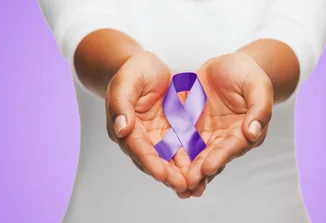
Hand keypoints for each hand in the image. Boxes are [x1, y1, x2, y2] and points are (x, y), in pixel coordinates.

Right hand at [105, 51, 194, 196]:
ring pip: (167, 159)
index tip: (161, 174)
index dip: (149, 161)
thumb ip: (121, 103)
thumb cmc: (134, 69)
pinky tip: (204, 172)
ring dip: (179, 174)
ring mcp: (155, 137)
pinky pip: (181, 150)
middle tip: (183, 187)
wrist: (147, 65)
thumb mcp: (126, 80)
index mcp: (124, 126)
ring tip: (195, 187)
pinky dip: (190, 162)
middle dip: (167, 175)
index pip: (136, 147)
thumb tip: (121, 128)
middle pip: (152, 159)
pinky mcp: (170, 133)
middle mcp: (138, 136)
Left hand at [183, 52, 273, 196]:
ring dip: (186, 171)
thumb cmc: (246, 73)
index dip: (220, 157)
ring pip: (196, 156)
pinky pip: (181, 143)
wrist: (226, 65)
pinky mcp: (191, 129)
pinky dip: (173, 156)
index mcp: (245, 131)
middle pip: (213, 157)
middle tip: (186, 183)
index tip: (208, 168)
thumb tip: (253, 132)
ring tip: (174, 185)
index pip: (232, 147)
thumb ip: (259, 107)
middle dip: (200, 171)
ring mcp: (208, 135)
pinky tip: (162, 166)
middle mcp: (226, 138)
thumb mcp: (257, 84)